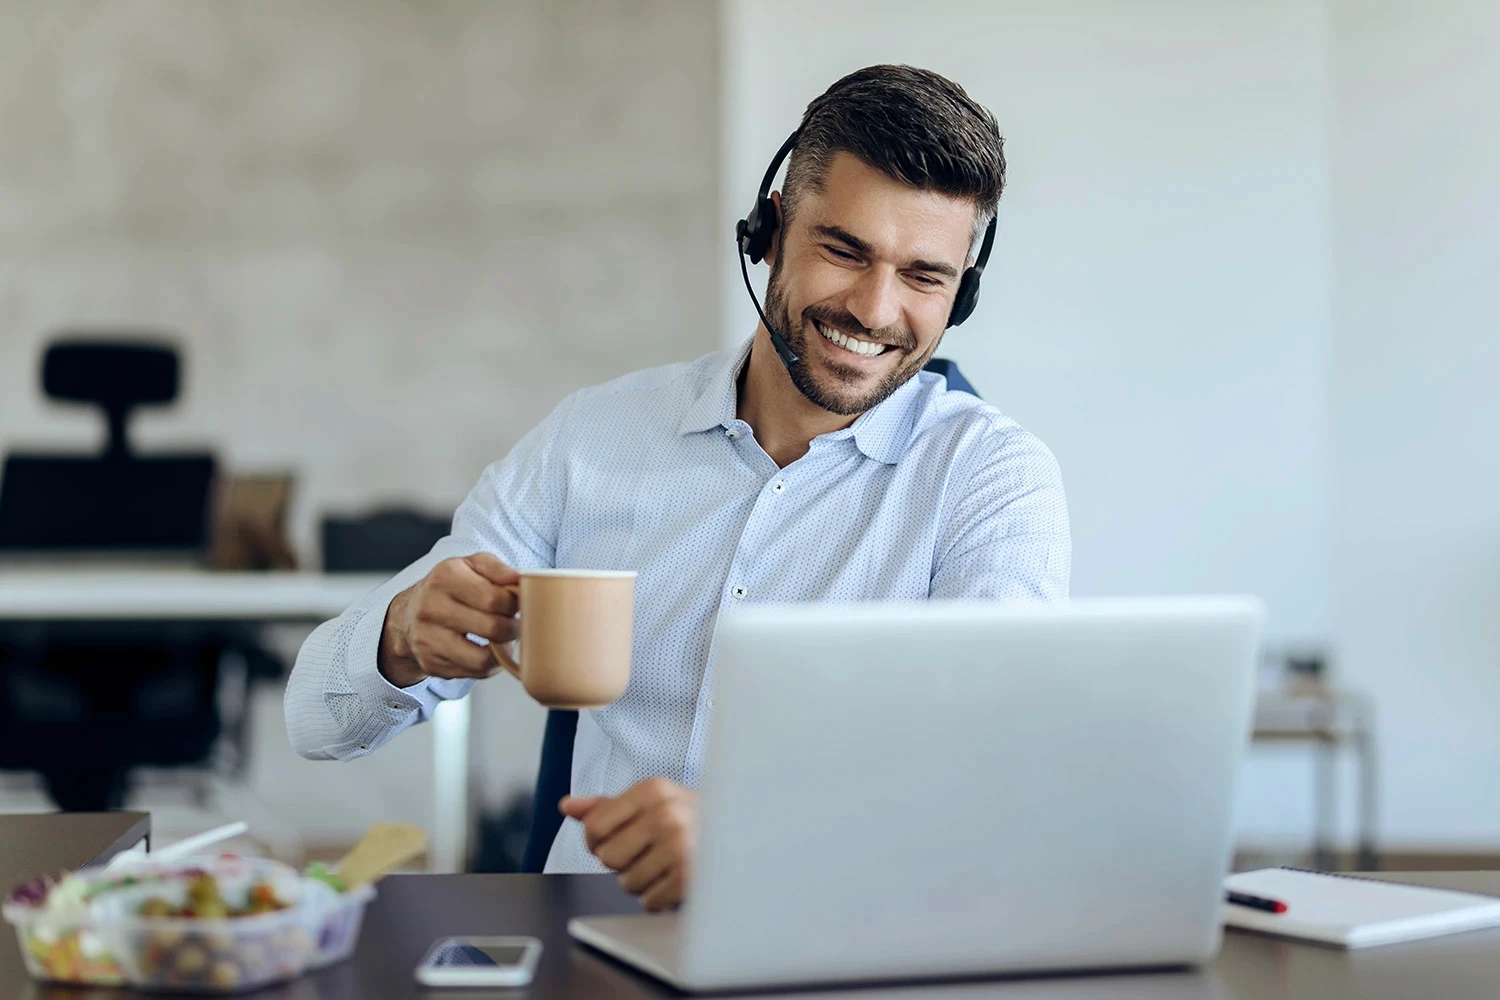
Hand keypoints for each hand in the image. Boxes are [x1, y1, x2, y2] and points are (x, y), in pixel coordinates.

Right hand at [378, 553, 518, 685]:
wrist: (410, 614)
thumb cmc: (451, 587)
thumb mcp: (472, 565)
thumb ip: (497, 569)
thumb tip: (519, 579)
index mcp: (445, 578)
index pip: (495, 599)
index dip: (514, 605)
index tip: (516, 605)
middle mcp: (431, 608)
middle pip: (492, 628)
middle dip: (512, 628)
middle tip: (513, 624)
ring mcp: (428, 639)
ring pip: (483, 659)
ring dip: (503, 652)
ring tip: (503, 640)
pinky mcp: (431, 664)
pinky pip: (474, 673)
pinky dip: (488, 665)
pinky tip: (487, 651)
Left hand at [561, 778, 696, 911]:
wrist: (740, 834)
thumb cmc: (687, 819)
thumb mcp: (650, 802)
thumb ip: (606, 806)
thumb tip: (566, 807)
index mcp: (652, 790)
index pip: (594, 828)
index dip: (598, 842)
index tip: (620, 839)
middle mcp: (666, 813)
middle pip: (607, 858)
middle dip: (624, 862)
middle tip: (650, 851)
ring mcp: (680, 845)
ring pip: (627, 883)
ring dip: (643, 881)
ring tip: (666, 864)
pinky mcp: (691, 876)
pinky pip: (649, 902)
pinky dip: (659, 897)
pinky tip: (676, 878)